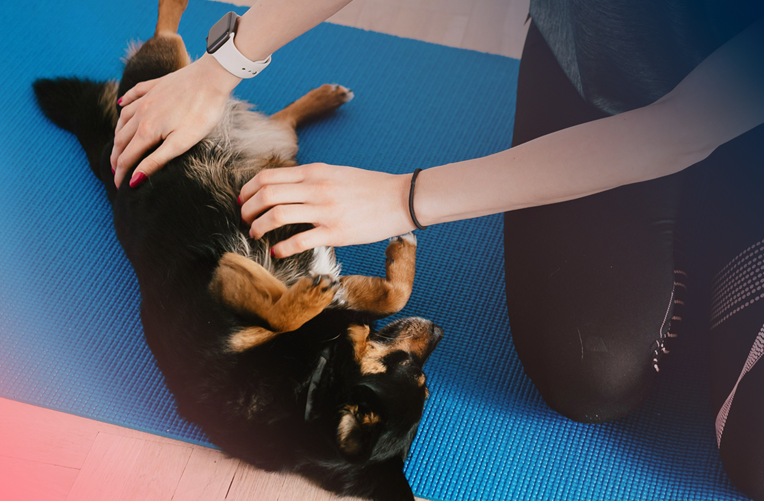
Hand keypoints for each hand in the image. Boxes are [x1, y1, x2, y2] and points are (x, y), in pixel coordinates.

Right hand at [111, 54, 240, 187]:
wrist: (212, 77)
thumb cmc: (202, 113)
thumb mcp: (182, 143)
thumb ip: (157, 160)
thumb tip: (135, 179)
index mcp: (147, 130)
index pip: (127, 157)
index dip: (121, 173)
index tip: (118, 186)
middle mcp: (141, 113)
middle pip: (121, 140)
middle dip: (116, 157)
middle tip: (115, 171)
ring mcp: (146, 97)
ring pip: (123, 118)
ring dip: (118, 134)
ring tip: (118, 145)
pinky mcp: (155, 85)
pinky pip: (132, 94)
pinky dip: (124, 103)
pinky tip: (121, 105)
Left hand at [239, 163, 415, 257]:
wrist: (401, 198)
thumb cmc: (370, 187)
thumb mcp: (336, 173)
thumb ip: (310, 178)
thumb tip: (284, 188)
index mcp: (314, 172)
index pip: (268, 177)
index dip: (248, 190)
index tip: (243, 201)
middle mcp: (316, 188)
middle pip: (266, 195)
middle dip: (248, 209)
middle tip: (245, 220)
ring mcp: (325, 210)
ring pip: (277, 215)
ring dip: (259, 227)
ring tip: (255, 235)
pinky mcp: (336, 232)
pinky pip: (299, 240)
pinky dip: (281, 248)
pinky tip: (277, 252)